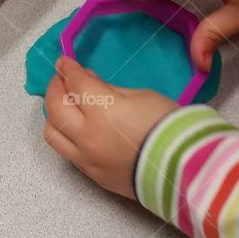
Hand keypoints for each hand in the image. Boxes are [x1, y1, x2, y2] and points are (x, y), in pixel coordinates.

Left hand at [44, 57, 177, 199]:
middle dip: (55, 87)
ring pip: (52, 134)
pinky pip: (67, 152)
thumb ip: (110, 91)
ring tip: (63, 104)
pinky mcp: (93, 176)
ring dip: (53, 114)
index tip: (64, 61)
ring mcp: (87, 159)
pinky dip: (65, 134)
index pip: (75, 84)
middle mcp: (87, 137)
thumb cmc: (170, 126)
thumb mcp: (142, 97)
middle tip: (61, 79)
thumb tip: (90, 86)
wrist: (185, 169)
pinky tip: (75, 127)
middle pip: (55, 107)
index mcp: (102, 112)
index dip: (68, 69)